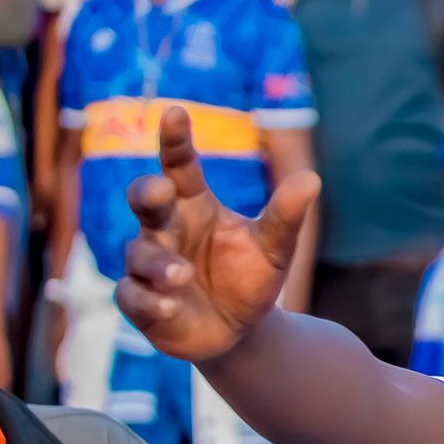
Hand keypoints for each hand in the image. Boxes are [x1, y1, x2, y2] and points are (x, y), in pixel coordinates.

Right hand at [117, 106, 319, 363]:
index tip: (175, 112)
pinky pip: (132, 296)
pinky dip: (149, 300)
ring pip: (139, 253)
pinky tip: (168, 306)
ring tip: (184, 275)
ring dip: (159, 263)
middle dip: (147, 192)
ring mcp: (148, 265)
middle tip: (160, 189)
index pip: (179, 165)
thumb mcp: (275, 247)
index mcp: (194, 204)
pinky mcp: (141, 302)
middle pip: (145, 200)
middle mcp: (166, 229)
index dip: (175, 140)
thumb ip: (286, 215)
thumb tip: (312, 178)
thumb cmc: (250, 277)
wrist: (241, 331)